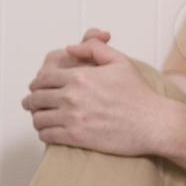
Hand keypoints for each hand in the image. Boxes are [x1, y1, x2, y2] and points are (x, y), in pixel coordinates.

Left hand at [21, 35, 166, 154]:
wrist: (154, 123)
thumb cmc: (140, 94)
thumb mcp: (121, 62)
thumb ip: (94, 48)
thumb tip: (70, 48)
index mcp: (80, 76)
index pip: (43, 78)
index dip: (37, 83)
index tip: (38, 88)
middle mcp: (72, 96)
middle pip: (36, 98)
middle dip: (31, 101)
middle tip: (32, 104)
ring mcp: (73, 118)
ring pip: (39, 118)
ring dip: (37, 118)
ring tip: (42, 119)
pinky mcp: (76, 137)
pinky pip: (47, 135)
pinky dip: (44, 133)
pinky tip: (51, 132)